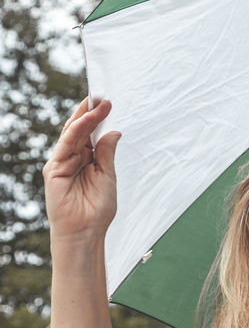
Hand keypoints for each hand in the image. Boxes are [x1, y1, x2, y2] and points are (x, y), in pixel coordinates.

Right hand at [43, 98, 121, 241]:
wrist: (86, 231)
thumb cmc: (97, 208)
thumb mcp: (108, 175)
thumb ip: (106, 153)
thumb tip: (113, 131)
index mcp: (86, 159)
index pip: (90, 133)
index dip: (97, 117)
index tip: (108, 102)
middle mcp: (72, 158)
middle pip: (79, 130)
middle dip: (90, 112)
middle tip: (102, 96)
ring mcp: (61, 163)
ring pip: (71, 134)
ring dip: (84, 118)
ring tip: (97, 103)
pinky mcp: (54, 170)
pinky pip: (65, 146)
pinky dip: (75, 132)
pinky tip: (86, 121)